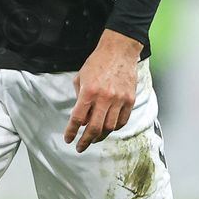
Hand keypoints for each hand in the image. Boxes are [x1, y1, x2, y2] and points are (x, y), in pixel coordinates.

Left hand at [64, 29, 142, 152]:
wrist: (119, 51)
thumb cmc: (97, 63)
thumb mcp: (80, 78)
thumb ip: (79, 99)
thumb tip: (82, 120)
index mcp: (89, 91)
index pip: (77, 118)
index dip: (71, 132)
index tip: (68, 139)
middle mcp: (104, 97)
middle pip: (94, 128)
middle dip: (85, 141)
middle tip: (80, 147)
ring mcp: (119, 99)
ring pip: (109, 127)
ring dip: (100, 136)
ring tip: (94, 139)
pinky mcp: (130, 99)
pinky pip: (122, 121)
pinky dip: (114, 128)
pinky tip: (108, 128)